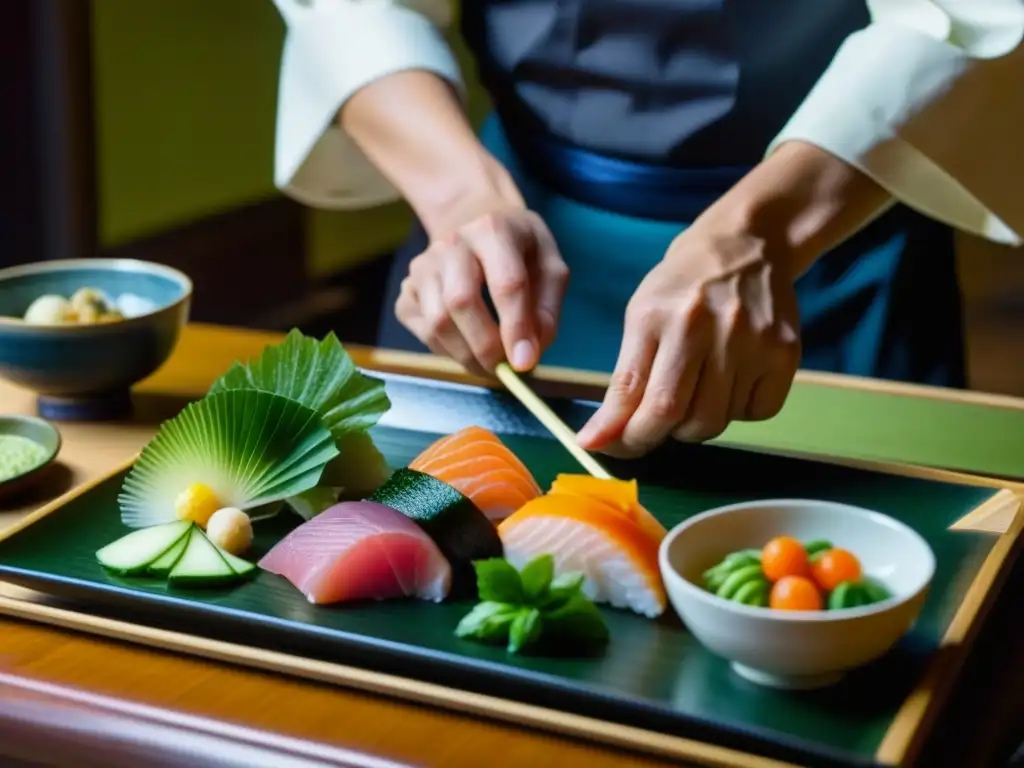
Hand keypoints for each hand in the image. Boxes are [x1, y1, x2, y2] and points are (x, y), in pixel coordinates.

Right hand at [396, 199, 568, 375]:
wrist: (472, 221)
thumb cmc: (517, 248)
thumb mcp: (548, 264)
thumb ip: (547, 309)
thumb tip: (529, 352)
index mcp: (493, 229)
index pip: (506, 284)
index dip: (516, 329)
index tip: (524, 364)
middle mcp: (451, 243)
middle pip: (461, 303)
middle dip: (486, 347)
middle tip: (506, 369)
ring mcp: (422, 266)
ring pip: (437, 322)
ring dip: (466, 355)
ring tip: (490, 363)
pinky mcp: (407, 289)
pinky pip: (422, 332)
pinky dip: (446, 350)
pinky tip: (466, 344)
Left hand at [576, 225, 801, 457]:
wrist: (747, 243)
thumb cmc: (683, 285)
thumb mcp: (642, 317)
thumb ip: (624, 380)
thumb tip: (596, 440)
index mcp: (658, 316)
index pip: (638, 395)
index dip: (619, 434)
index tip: (604, 448)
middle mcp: (705, 327)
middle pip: (678, 417)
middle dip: (653, 436)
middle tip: (649, 428)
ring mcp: (750, 340)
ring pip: (716, 422)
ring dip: (695, 424)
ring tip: (693, 391)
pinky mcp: (785, 352)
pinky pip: (756, 413)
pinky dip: (737, 411)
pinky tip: (730, 382)